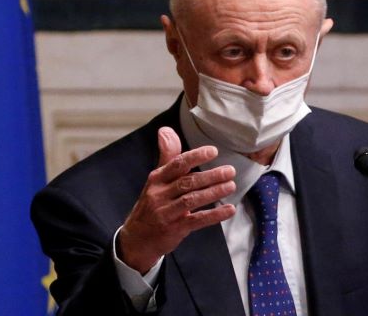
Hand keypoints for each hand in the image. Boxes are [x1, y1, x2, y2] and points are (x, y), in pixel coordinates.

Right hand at [118, 127, 236, 272]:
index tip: (213, 151)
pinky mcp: (174, 229)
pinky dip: (214, 215)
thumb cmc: (152, 204)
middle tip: (230, 171)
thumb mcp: (156, 180)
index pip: (176, 165)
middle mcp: (160, 194)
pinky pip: (196, 221)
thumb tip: (165, 130)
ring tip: (231, 186)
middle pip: (187, 182)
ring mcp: (166, 213)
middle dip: (210, 176)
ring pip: (192, 200)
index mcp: (157, 179)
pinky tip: (229, 210)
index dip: (195, 157)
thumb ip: (167, 156)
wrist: (137, 238)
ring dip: (213, 192)